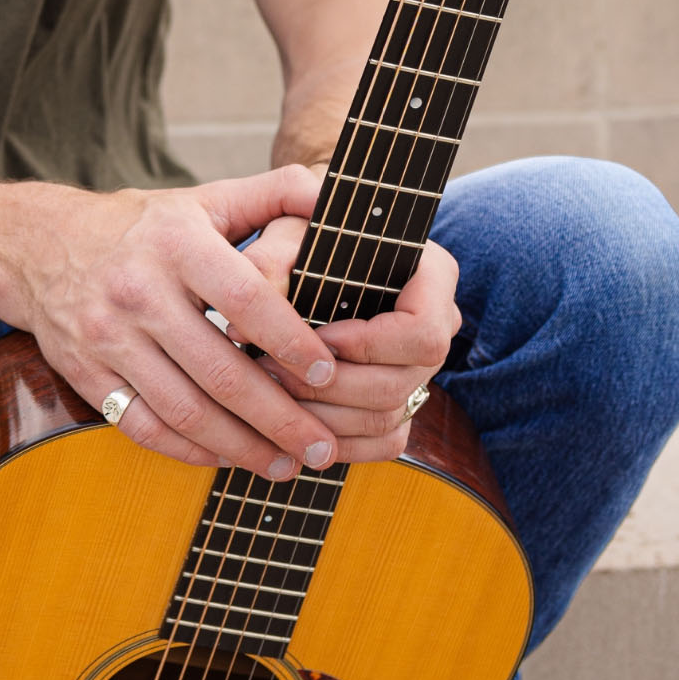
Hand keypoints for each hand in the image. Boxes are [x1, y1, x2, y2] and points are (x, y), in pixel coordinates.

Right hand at [4, 167, 350, 482]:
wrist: (40, 246)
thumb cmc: (142, 227)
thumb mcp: (205, 197)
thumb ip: (276, 192)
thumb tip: (336, 202)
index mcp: (177, 243)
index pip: (243, 298)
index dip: (290, 340)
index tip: (328, 373)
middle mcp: (138, 291)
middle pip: (219, 371)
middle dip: (279, 417)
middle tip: (323, 446)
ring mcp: (108, 338)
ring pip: (184, 409)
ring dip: (242, 446)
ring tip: (287, 463)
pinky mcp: (86, 374)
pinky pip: (145, 427)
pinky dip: (191, 452)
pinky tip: (229, 458)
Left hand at [238, 219, 460, 463]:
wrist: (313, 263)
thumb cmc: (305, 241)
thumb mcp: (289, 235)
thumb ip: (269, 263)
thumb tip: (240, 326)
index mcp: (433, 277)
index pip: (421, 332)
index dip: (368, 345)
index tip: (316, 338)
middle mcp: (438, 327)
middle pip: (400, 383)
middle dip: (330, 386)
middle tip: (271, 372)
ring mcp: (423, 370)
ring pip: (387, 418)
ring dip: (323, 417)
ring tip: (270, 396)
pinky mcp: (403, 403)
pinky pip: (384, 443)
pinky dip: (338, 443)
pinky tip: (293, 428)